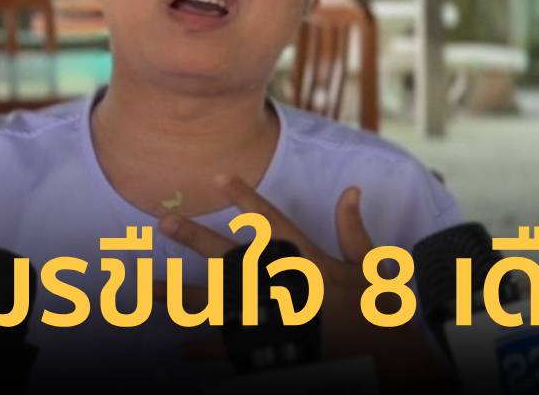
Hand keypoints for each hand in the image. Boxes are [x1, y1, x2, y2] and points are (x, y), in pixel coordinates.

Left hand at [158, 175, 444, 390]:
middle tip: (165, 222)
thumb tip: (351, 190)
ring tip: (150, 289)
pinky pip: (231, 348)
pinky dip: (206, 349)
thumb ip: (353, 229)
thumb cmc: (382, 313)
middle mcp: (284, 284)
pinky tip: (179, 348)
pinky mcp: (273, 347)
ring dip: (183, 295)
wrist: (389, 360)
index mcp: (307, 261)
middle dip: (197, 238)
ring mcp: (274, 316)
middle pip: (232, 257)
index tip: (217, 177)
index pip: (271, 221)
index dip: (244, 197)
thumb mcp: (371, 266)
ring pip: (219, 302)